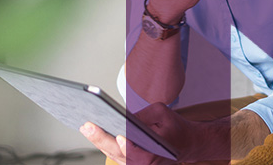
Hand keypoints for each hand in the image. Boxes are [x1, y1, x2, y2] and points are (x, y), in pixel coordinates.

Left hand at [80, 103, 211, 163]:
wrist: (186, 143)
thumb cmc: (175, 128)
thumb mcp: (162, 113)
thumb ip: (142, 115)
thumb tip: (121, 116)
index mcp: (153, 154)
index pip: (136, 153)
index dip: (126, 147)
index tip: (118, 136)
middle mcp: (142, 163)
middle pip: (118, 153)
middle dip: (101, 139)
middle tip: (88, 126)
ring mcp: (135, 164)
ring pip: (113, 154)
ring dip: (98, 141)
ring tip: (86, 127)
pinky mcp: (130, 161)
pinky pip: (114, 153)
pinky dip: (104, 143)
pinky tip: (93, 132)